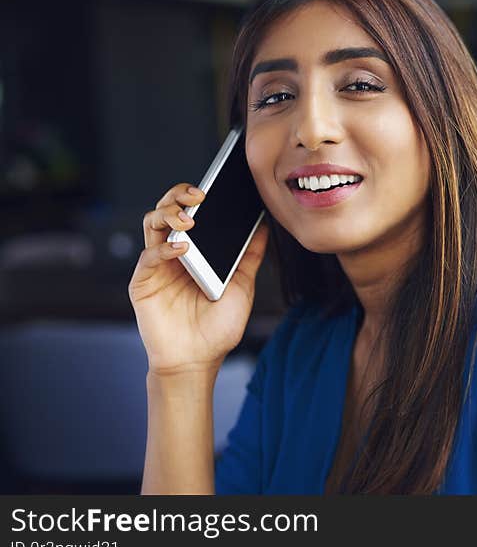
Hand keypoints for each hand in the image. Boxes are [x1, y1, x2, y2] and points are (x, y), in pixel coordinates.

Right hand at [128, 182, 269, 375]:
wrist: (198, 360)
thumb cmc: (218, 326)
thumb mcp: (242, 285)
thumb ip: (250, 256)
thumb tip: (264, 226)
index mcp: (195, 250)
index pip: (190, 211)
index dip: (196, 194)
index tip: (215, 186)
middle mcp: (172, 252)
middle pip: (166, 210)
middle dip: (179, 195)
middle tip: (198, 195)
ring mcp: (156, 266)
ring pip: (152, 224)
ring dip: (168, 214)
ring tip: (189, 220)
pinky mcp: (143, 283)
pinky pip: (148, 256)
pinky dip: (164, 248)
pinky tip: (182, 248)